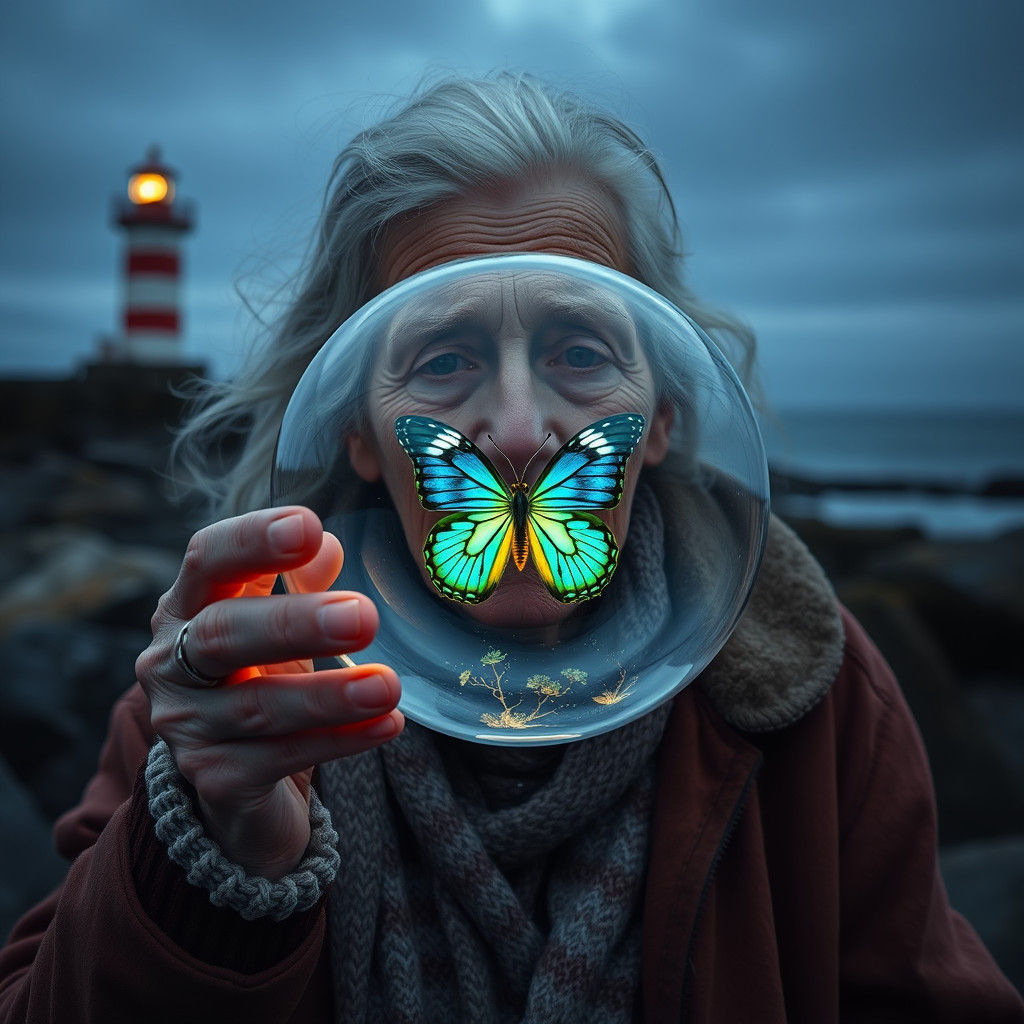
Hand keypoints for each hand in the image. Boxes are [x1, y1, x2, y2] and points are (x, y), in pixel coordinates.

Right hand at [135, 506, 402, 878]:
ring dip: (329, 695)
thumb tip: (328, 547)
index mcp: (187, 607)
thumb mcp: (279, 626)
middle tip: (363, 617)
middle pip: (222, 634)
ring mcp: (188, 727)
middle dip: (294, 623)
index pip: (208, 561)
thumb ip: (301, 583)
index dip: (252, 541)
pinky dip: (339, 740)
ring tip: (387, 685)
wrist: (237, 782)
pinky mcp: (216, 782)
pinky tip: (387, 724)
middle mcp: (172, 664)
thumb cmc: (258, 680)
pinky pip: (280, 759)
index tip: (308, 527)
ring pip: (256, 708)